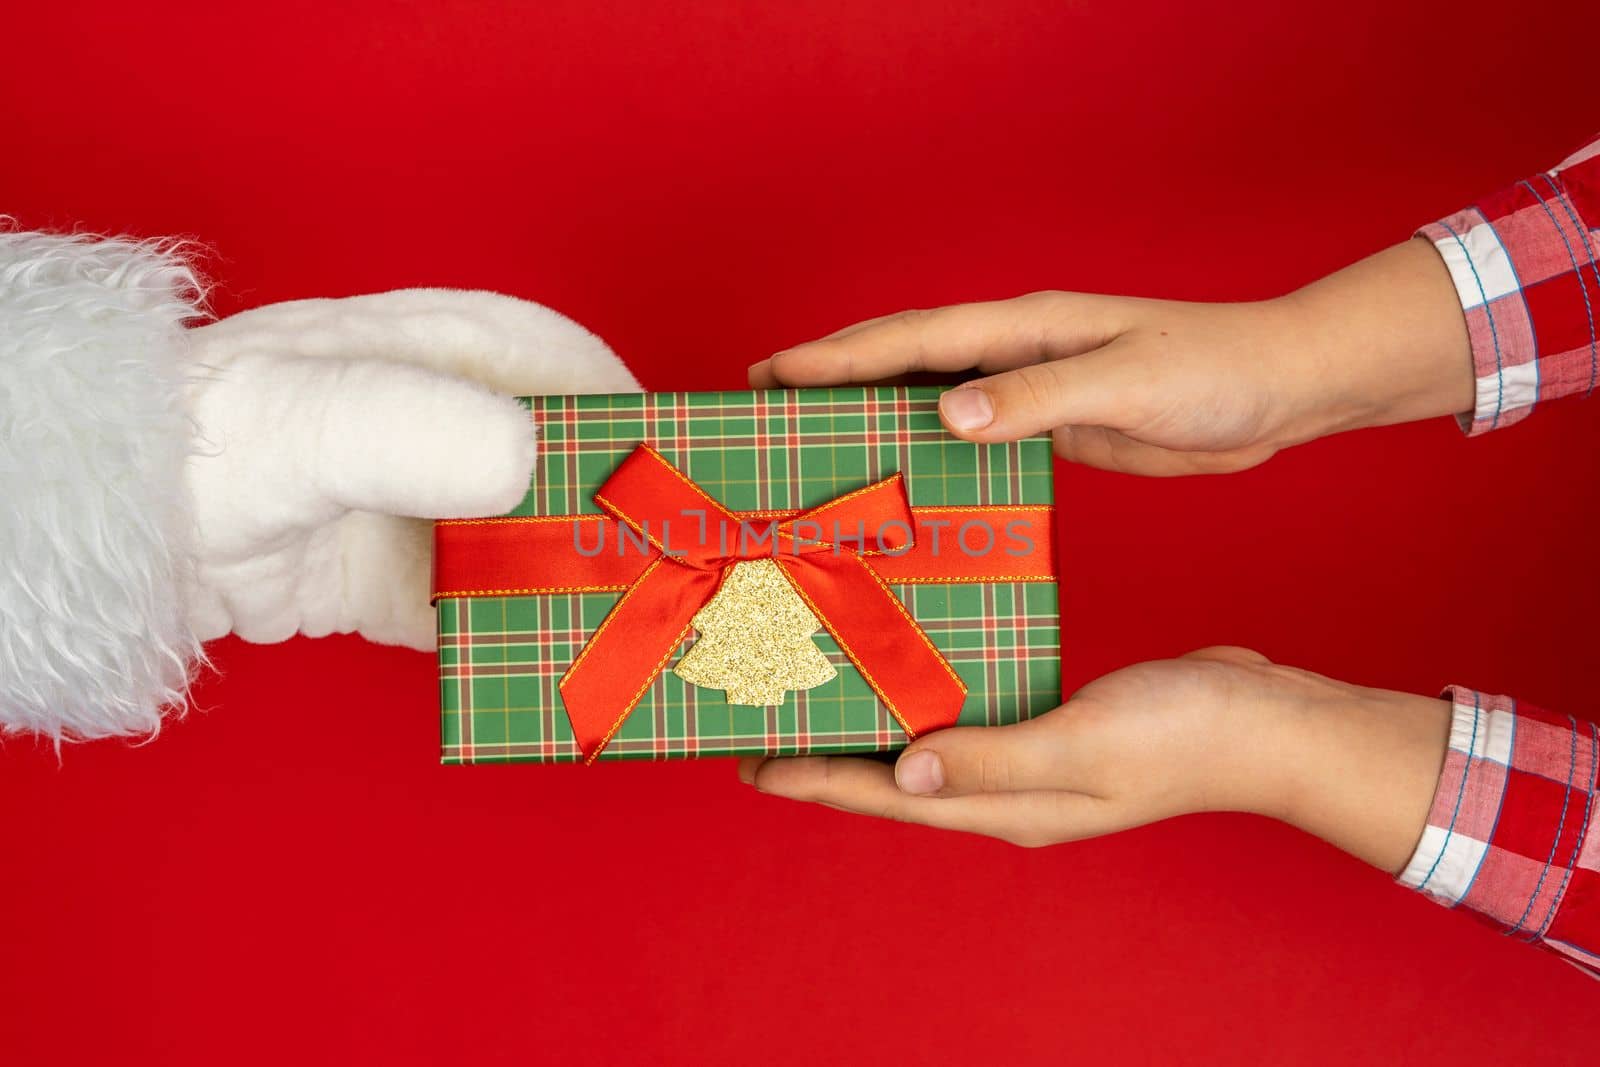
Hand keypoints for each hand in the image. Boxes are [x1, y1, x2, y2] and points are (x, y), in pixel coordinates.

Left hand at [184, 289, 637, 648]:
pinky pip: (488, 610)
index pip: (559, 363)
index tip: (664, 475)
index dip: (622, 414)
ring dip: (580, 584)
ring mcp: (427, 509)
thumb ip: (401, 427)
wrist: (113, 549)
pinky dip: (525, 641)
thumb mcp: (297, 423)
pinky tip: (552, 666)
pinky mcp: (405, 585)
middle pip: (563, 461)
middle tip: (664, 570)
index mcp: (431, 352)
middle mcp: (443, 427)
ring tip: (629, 630)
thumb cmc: (196, 452)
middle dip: (616, 513)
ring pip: (535, 540)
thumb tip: (524, 456)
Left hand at [740, 647, 1450, 872]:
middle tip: (764, 731)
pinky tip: (911, 675)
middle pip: (895, 784)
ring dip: (872, 732)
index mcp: (1011, 806)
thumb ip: (995, 756)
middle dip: (828, 763)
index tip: (752, 763)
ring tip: (819, 699)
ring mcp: (1032, 766)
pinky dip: (926, 704)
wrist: (1270, 725)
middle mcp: (1010, 794)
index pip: (890, 799)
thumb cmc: (1185, 732)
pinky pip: (968, 721)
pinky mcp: (1052, 730)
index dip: (818, 782)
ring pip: (927, 753)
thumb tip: (904, 769)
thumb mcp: (1084, 740)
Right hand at [750, 240, 1473, 474]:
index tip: (771, 374)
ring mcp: (1032, 387)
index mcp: (1027, 327)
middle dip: (831, 377)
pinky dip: (925, 450)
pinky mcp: (1053, 426)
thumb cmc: (1215, 371)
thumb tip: (946, 412)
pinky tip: (902, 479)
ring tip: (811, 444)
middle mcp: (1017, 350)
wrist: (1279, 388)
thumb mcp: (1128, 381)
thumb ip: (1038, 397)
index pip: (913, 340)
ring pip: (930, 397)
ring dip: (870, 414)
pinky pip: (970, 437)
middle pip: (905, 360)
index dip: (838, 359)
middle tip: (762, 402)